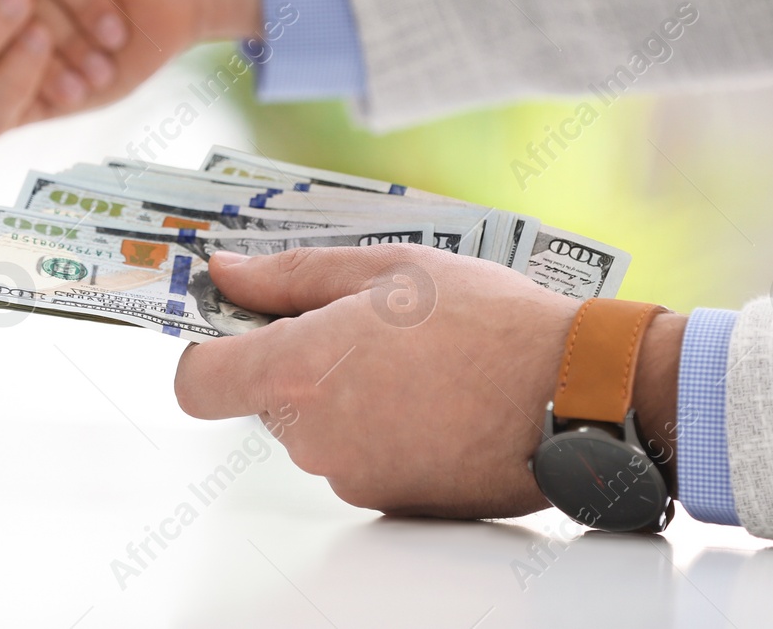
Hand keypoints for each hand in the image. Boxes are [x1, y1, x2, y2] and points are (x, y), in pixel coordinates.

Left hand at [172, 245, 683, 516]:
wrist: (575, 391)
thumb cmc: (488, 321)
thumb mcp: (384, 268)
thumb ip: (288, 275)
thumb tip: (224, 273)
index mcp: (298, 370)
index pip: (197, 382)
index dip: (208, 351)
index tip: (235, 325)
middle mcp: (314, 436)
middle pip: (264, 400)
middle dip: (299, 362)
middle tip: (366, 325)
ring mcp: (352, 477)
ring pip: (316, 429)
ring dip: (346, 396)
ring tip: (416, 361)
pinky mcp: (391, 503)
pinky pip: (360, 459)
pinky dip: (383, 431)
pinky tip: (435, 400)